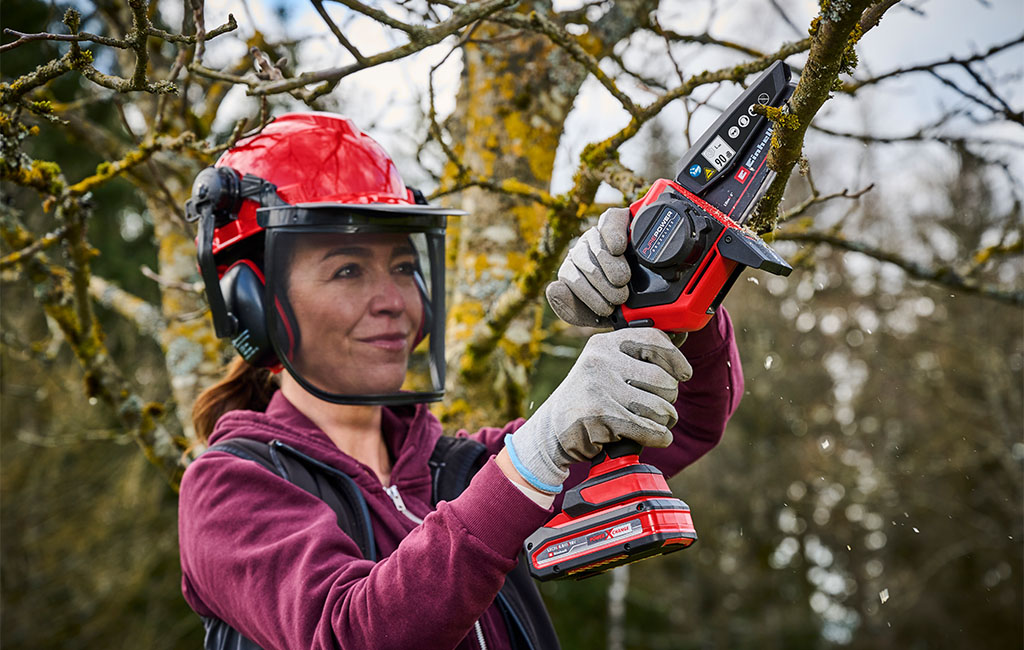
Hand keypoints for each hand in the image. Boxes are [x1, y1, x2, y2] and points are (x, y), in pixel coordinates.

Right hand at [504, 328, 691, 492]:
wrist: (552, 429)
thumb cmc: (588, 397)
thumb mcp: (606, 366)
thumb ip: (637, 355)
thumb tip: (682, 335)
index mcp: (605, 344)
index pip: (654, 339)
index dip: (676, 359)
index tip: (683, 374)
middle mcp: (601, 361)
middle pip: (664, 380)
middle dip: (668, 399)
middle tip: (657, 406)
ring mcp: (600, 388)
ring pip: (660, 408)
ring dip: (664, 421)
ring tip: (653, 422)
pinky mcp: (601, 416)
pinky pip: (650, 429)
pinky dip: (659, 437)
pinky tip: (654, 437)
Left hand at [546, 207, 630, 327]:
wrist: (656, 286)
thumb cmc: (621, 302)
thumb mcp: (596, 314)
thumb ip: (570, 309)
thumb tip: (552, 288)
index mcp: (573, 270)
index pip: (569, 276)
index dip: (588, 295)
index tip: (608, 310)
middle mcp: (582, 250)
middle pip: (581, 261)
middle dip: (602, 285)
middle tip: (620, 298)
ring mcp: (597, 234)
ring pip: (595, 245)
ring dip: (611, 267)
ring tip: (623, 280)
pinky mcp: (614, 218)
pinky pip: (608, 222)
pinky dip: (612, 235)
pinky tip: (618, 248)